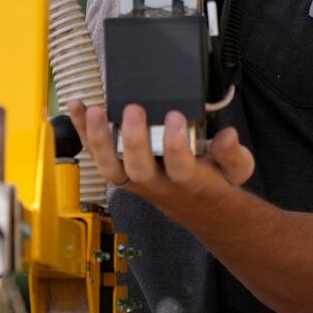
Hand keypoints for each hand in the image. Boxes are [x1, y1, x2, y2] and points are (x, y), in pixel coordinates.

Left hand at [67, 101, 255, 219]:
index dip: (177, 145)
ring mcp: (133, 178)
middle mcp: (156, 182)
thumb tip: (228, 136)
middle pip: (138, 169)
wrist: (194, 204)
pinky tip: (77, 108)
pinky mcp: (118, 168)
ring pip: (110, 167)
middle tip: (134, 110)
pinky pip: (96, 154)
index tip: (178, 117)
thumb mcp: (235, 168)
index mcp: (187, 180)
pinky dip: (83, 132)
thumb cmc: (209, 180)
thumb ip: (234, 154)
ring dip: (99, 140)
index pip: (180, 168)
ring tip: (96, 112)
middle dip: (133, 140)